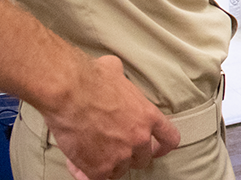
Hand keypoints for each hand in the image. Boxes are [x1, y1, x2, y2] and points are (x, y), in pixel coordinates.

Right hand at [41, 55, 179, 179]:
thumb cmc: (91, 79)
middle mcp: (139, 138)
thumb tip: (113, 72)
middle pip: (142, 159)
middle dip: (129, 155)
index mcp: (148, 116)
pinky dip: (87, 173)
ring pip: (119, 170)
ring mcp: (120, 155)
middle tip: (112, 148)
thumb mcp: (116, 72)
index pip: (169, 138)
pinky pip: (98, 179)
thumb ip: (121, 81)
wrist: (71, 93)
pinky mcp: (99, 168)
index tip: (156, 150)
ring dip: (107, 164)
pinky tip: (78, 164)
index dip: (162, 147)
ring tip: (90, 153)